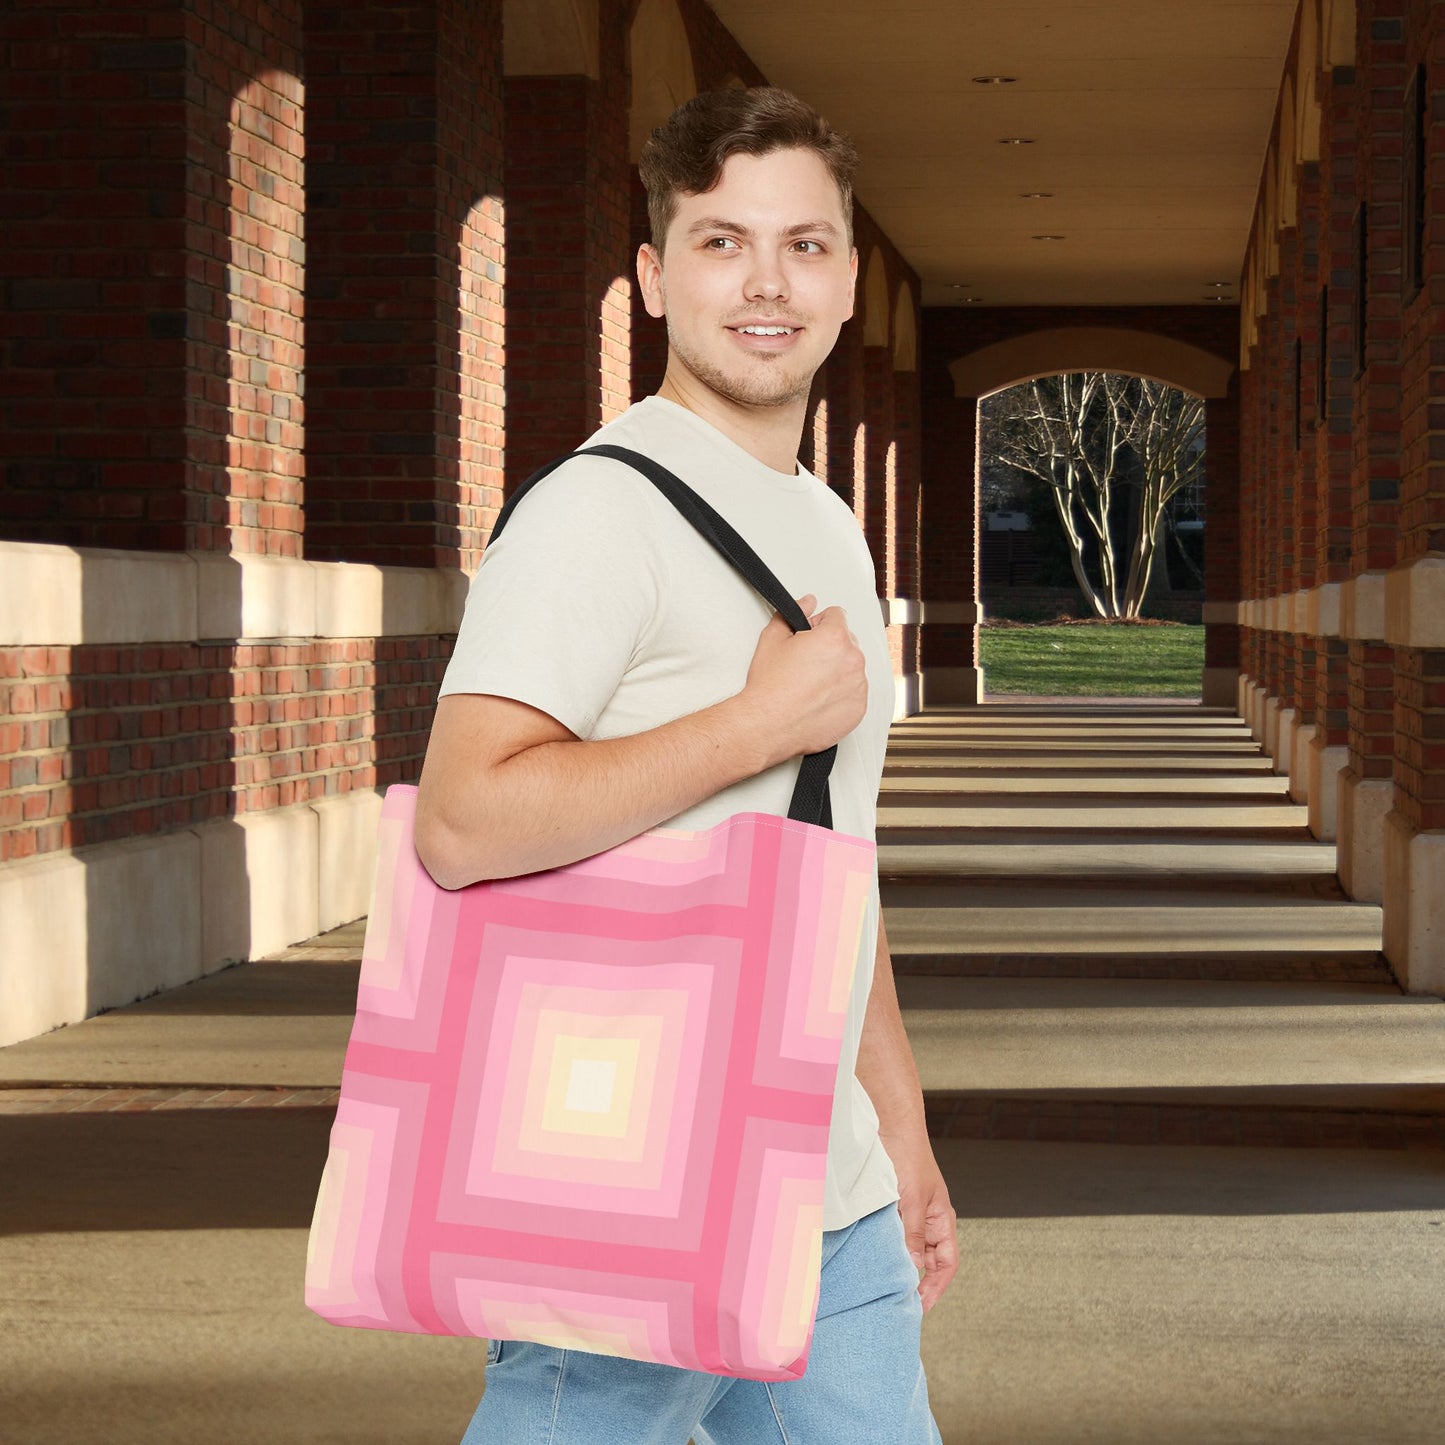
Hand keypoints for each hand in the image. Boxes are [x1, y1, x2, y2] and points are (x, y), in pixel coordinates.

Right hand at [743, 592, 867, 762]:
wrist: (767, 725)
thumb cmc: (770, 688)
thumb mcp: (772, 638)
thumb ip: (795, 612)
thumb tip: (807, 603)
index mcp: (835, 638)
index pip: (837, 615)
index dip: (818, 624)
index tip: (808, 638)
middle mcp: (852, 660)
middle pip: (847, 641)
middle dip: (830, 647)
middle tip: (805, 663)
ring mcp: (858, 686)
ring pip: (852, 667)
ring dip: (836, 671)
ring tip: (810, 684)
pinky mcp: (858, 709)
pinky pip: (854, 693)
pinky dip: (841, 694)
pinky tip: (818, 699)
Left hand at [882, 1130, 958, 1312]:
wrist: (890, 1125)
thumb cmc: (908, 1157)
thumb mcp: (912, 1199)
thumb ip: (913, 1234)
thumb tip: (914, 1269)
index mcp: (942, 1219)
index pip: (946, 1263)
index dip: (936, 1287)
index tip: (920, 1306)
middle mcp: (928, 1220)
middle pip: (928, 1262)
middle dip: (917, 1283)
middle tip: (899, 1303)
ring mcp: (909, 1215)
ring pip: (908, 1250)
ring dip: (899, 1267)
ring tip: (885, 1287)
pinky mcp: (891, 1208)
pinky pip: (891, 1236)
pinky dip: (886, 1250)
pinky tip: (874, 1260)